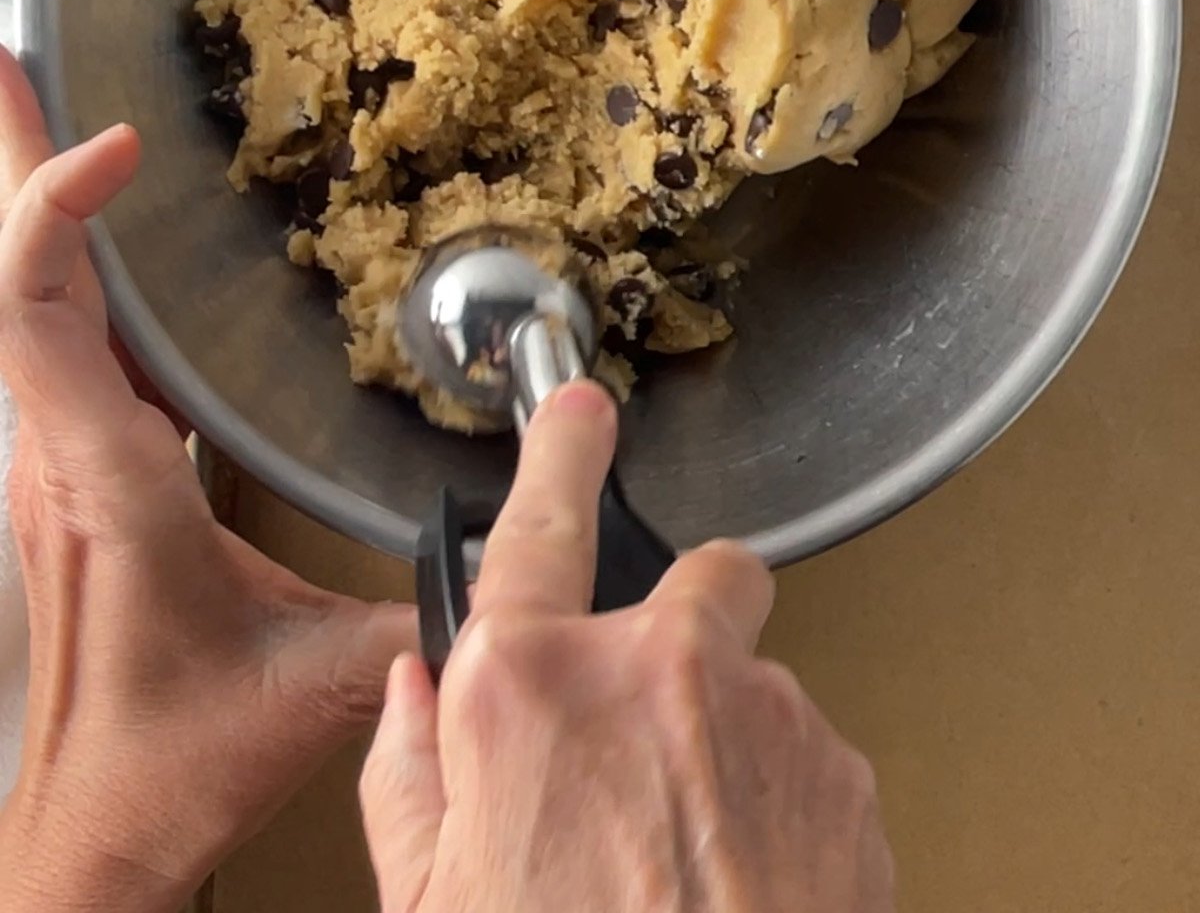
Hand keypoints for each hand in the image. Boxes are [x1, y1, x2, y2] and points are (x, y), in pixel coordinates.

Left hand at [0, 49, 416, 912]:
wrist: (96, 825)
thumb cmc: (173, 759)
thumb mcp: (311, 684)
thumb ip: (418, 614)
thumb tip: (508, 558)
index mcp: (103, 480)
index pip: (38, 316)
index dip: (55, 213)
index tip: (117, 146)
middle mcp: (61, 455)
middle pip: (11, 281)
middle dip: (10, 160)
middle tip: (11, 60)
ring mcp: (61, 462)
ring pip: (24, 306)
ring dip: (30, 207)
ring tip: (35, 113)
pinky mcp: (82, 473)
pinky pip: (57, 343)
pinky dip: (64, 267)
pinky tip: (94, 244)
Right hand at [360, 380, 893, 912]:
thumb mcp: (427, 906)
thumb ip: (408, 774)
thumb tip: (414, 691)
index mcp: (527, 690)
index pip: (537, 530)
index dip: (558, 456)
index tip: (578, 409)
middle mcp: (653, 672)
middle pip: (699, 582)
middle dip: (682, 630)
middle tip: (653, 725)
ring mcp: (760, 713)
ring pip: (750, 682)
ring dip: (724, 736)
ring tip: (683, 851)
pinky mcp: (837, 768)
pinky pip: (802, 752)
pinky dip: (777, 798)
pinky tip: (739, 880)